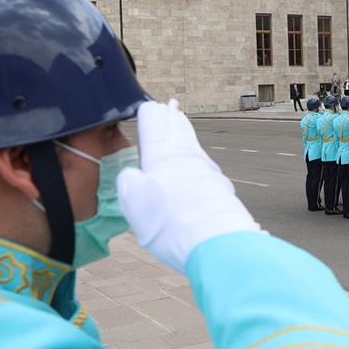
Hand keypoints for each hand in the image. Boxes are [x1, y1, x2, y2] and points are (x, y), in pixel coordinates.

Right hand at [117, 100, 263, 273]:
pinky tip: (198, 159)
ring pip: (192, 144)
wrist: (217, 244)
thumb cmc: (170, 223)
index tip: (150, 104)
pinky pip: (203, 162)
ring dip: (186, 132)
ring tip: (183, 125)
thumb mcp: (134, 204)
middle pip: (178, 130)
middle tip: (171, 106)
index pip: (154, 125)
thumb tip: (133, 175)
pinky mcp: (220, 188)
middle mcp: (187, 157)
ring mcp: (207, 170)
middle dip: (171, 117)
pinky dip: (196, 153)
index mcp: (162, 154)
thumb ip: (128, 183)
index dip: (150, 113)